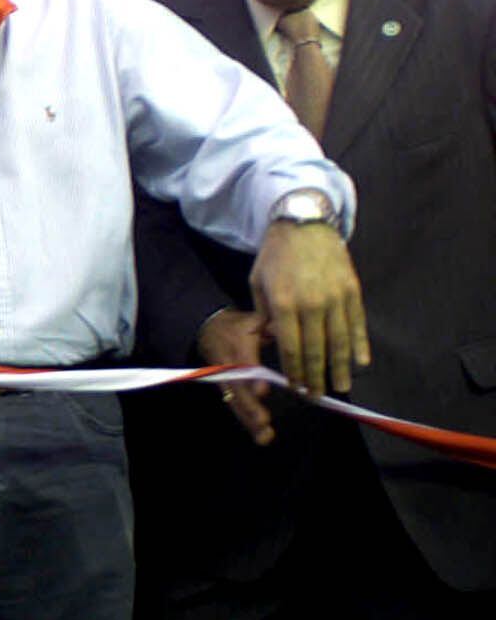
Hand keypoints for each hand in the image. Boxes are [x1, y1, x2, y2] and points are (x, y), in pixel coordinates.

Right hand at [197, 308, 274, 444]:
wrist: (208, 331)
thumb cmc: (237, 327)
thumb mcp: (252, 320)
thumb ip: (269, 326)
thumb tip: (285, 330)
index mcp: (236, 347)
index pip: (243, 363)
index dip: (252, 378)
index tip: (262, 391)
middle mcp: (229, 368)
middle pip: (238, 390)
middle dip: (250, 406)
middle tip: (263, 420)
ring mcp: (226, 382)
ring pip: (236, 403)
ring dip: (250, 420)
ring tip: (265, 436)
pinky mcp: (228, 392)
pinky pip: (237, 408)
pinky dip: (248, 424)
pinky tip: (263, 437)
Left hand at [248, 222, 368, 396]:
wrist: (305, 223)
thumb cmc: (276, 254)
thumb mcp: (258, 282)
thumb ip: (263, 313)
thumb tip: (266, 340)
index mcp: (284, 304)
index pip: (290, 347)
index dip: (295, 371)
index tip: (297, 387)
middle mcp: (312, 304)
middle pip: (316, 350)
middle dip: (316, 376)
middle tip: (317, 396)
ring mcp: (336, 298)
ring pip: (340, 342)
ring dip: (339, 368)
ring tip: (339, 387)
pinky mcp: (353, 290)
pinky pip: (358, 324)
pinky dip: (359, 345)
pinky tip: (360, 363)